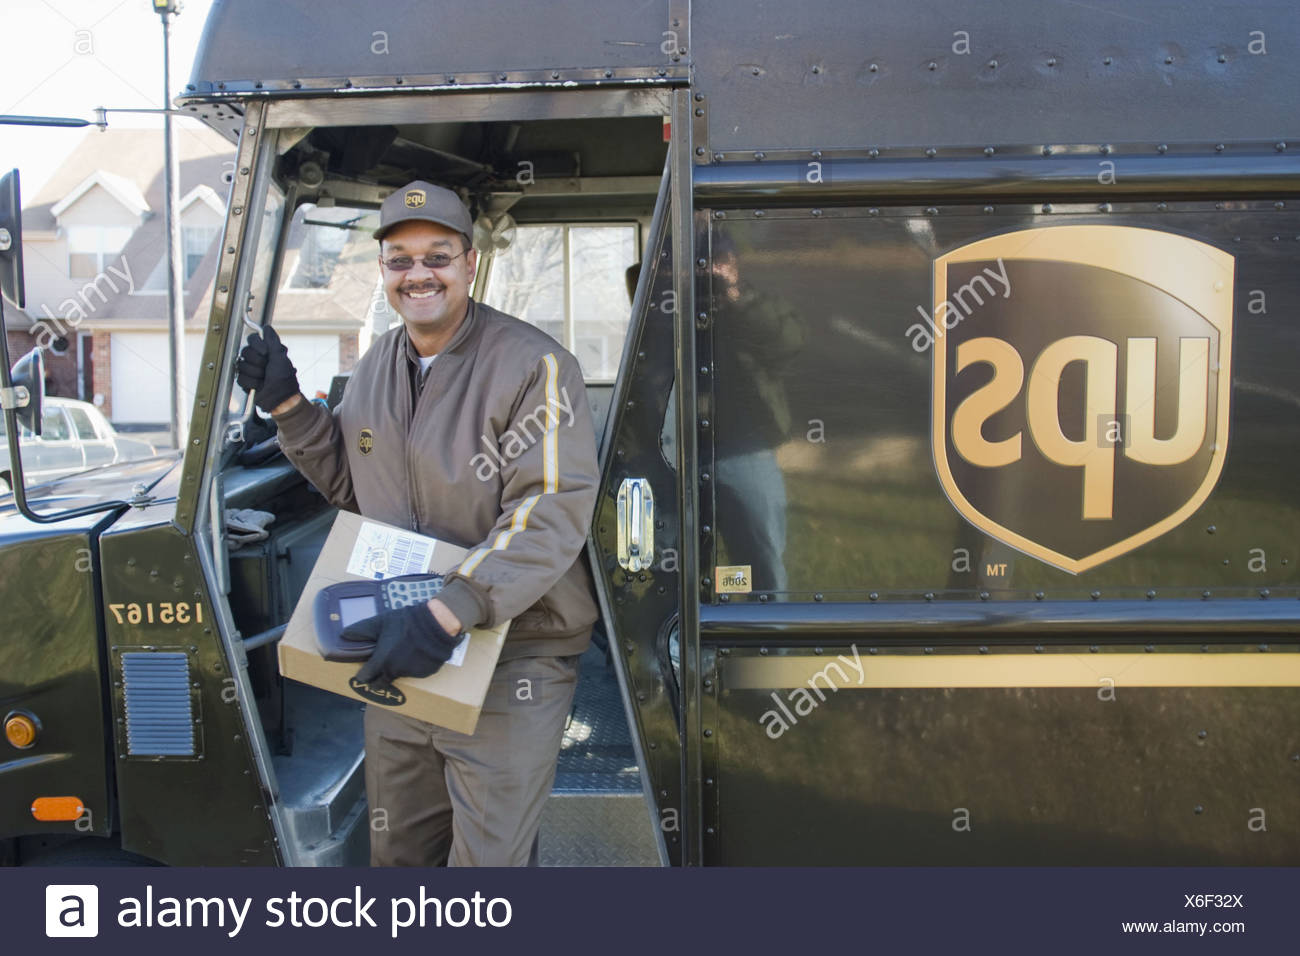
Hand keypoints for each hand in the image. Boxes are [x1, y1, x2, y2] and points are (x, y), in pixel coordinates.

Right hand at [236, 325, 300, 413]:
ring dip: (256, 374)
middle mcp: (257, 358)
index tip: (266, 353)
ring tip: (264, 379)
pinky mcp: (245, 381)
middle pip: (245, 352)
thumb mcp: (280, 357)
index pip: (252, 339)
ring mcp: (250, 370)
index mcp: (266, 351)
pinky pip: (240, 378)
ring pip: (242, 365)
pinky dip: (252, 383)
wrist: (281, 399)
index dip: (257, 346)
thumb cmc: (284, 379)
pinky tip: (259, 386)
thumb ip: (272, 341)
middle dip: (258, 363)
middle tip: (267, 369)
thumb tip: (266, 327)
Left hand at [345, 604, 462, 687]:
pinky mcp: (425, 673)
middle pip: (380, 683)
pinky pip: (415, 673)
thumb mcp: (381, 622)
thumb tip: (343, 635)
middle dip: (377, 679)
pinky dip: (413, 667)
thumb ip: (362, 630)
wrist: (436, 624)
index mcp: (381, 662)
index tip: (363, 672)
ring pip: (398, 677)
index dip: (362, 675)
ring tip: (401, 655)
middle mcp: (394, 672)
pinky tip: (416, 655)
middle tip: (378, 670)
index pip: (365, 678)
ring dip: (397, 670)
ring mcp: (411, 674)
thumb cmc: (406, 622)